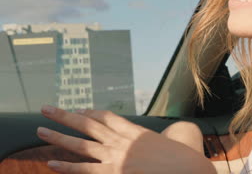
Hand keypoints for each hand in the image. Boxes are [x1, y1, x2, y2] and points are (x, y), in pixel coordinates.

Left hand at [37, 105, 214, 173]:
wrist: (186, 168)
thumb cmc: (178, 158)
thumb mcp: (163, 143)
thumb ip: (146, 140)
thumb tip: (139, 140)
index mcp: (133, 130)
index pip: (106, 117)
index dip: (91, 112)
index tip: (80, 110)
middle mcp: (121, 140)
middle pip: (87, 124)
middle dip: (65, 116)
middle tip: (46, 109)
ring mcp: (115, 156)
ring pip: (80, 143)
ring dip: (58, 136)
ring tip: (40, 129)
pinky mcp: (112, 173)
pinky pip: (84, 169)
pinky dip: (67, 166)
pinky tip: (51, 162)